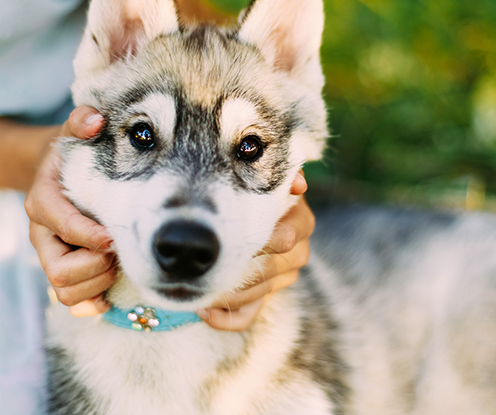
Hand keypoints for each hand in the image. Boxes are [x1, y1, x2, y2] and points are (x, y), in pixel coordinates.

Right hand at [25, 106, 116, 316]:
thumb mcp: (75, 131)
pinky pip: (70, 303)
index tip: (115, 235)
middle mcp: (42, 234)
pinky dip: (92, 304)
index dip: (89, 235)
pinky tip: (112, 293)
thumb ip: (81, 122)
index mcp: (43, 201)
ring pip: (64, 291)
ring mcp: (51, 256)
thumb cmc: (76, 153)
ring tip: (118, 264)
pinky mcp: (62, 273)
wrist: (61, 172)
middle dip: (95, 266)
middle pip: (58, 270)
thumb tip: (94, 119)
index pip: (61, 225)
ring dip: (97, 284)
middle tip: (120, 251)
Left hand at [197, 172, 314, 330]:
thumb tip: (297, 183)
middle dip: (236, 270)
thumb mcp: (267, 180)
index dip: (256, 241)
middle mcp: (298, 252)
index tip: (226, 239)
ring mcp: (283, 278)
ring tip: (195, 287)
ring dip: (225, 294)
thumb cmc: (255, 192)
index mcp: (300, 222)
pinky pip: (248, 316)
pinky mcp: (267, 297)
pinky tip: (203, 311)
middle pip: (268, 270)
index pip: (283, 238)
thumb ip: (279, 177)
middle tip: (203, 266)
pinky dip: (226, 319)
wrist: (258, 213)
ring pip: (257, 294)